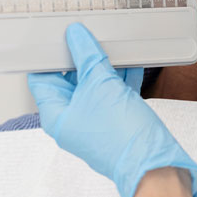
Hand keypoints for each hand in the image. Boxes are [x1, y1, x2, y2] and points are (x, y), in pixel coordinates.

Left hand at [27, 22, 196, 196]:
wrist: (153, 161)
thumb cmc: (120, 133)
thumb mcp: (101, 85)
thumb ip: (87, 57)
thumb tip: (75, 36)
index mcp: (56, 114)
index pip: (42, 78)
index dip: (50, 55)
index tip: (61, 35)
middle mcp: (73, 119)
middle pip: (70, 80)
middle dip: (82, 57)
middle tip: (91, 34)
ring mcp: (95, 120)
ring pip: (95, 85)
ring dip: (105, 65)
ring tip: (114, 44)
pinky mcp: (116, 121)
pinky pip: (114, 93)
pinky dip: (121, 77)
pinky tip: (133, 62)